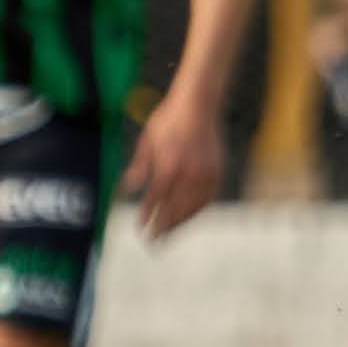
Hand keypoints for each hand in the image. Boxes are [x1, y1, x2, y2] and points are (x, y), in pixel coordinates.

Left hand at [124, 93, 226, 237]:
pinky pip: (208, 198)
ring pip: (193, 207)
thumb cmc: (168, 119)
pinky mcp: (218, 170)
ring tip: (170, 234)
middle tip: (154, 243)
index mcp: (168, 166)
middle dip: (163, 228)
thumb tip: (129, 188)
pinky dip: (198, 210)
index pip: (155, 200)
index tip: (140, 229)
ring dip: (180, 223)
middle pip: (174, 210)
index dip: (147, 217)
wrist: (199, 103)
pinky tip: (189, 216)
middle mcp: (188, 173)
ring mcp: (206, 173)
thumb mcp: (146, 140)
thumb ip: (139, 166)